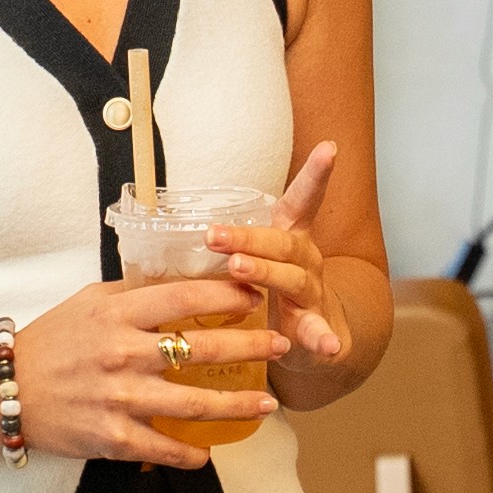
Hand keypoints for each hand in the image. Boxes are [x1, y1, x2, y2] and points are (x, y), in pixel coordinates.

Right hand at [11, 274, 286, 467]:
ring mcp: (120, 399)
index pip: (185, 298)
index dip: (228, 296)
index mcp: (118, 315)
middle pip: (202, 350)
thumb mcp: (89, 302)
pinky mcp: (112, 437)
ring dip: (237, 405)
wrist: (6, 390)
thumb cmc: (51, 341)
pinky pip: (162, 448)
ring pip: (194, 404)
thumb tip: (183, 281)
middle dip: (251, 348)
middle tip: (281, 345)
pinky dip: (190, 454)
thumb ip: (134, 293)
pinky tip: (209, 451)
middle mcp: (123, 354)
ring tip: (267, 404)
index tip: (257, 297)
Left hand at [210, 144, 353, 368]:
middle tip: (214, 236)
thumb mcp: (257, 259)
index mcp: (290, 238)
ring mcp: (313, 293)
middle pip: (282, 242)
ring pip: (293, 279)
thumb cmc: (276, 291)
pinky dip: (324, 338)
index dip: (315, 174)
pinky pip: (321, 333)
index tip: (329, 147)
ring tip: (239, 269)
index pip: (300, 200)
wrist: (316, 338)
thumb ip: (226, 243)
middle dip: (248, 236)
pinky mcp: (318, 329)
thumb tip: (163, 225)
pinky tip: (328, 345)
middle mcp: (306, 260)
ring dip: (267, 273)